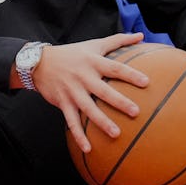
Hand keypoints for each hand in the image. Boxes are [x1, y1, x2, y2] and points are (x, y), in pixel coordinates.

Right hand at [31, 33, 148, 154]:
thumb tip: (141, 36)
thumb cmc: (72, 53)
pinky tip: (88, 149)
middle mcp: (83, 77)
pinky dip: (78, 136)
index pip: (114, 68)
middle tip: (136, 112)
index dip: (130, 74)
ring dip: (102, 122)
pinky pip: (71, 121)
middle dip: (119, 101)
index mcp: (93, 62)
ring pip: (88, 108)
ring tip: (116, 134)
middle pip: (103, 90)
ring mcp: (72, 91)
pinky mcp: (62, 103)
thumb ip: (118, 40)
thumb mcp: (94, 44)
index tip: (146, 82)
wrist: (39, 63)